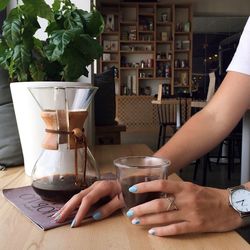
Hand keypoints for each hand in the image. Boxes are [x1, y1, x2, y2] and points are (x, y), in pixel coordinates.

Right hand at [53, 180, 123, 226]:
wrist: (131, 182)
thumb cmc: (128, 191)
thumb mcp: (122, 200)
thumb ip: (109, 207)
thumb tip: (95, 216)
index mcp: (103, 186)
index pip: (88, 199)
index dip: (80, 211)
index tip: (74, 223)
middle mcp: (96, 185)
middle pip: (78, 196)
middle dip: (67, 208)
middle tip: (57, 219)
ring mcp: (94, 186)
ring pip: (78, 195)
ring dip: (67, 205)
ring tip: (57, 215)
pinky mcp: (94, 189)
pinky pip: (81, 196)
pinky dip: (72, 203)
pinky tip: (66, 208)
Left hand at [126, 180, 243, 235]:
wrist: (229, 206)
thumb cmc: (207, 195)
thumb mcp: (190, 187)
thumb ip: (175, 189)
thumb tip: (156, 192)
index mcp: (184, 187)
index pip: (161, 184)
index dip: (146, 186)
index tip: (133, 189)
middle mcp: (186, 199)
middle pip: (159, 204)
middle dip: (142, 208)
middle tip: (130, 212)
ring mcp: (190, 213)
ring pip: (165, 217)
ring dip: (148, 220)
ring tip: (136, 221)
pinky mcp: (196, 226)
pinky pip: (176, 229)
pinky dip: (163, 231)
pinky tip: (153, 232)